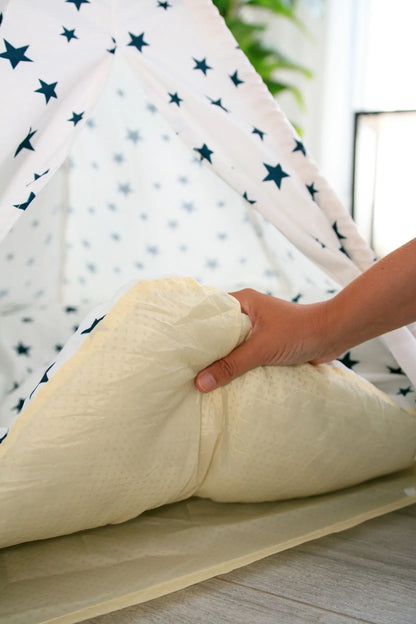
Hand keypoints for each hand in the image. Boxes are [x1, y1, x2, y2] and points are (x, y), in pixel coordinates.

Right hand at [195, 288, 334, 392]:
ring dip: (221, 359)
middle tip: (181, 364)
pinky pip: (245, 354)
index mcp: (242, 301)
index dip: (192, 326)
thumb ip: (232, 365)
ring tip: (197, 375)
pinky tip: (224, 380)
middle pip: (217, 331)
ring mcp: (257, 328)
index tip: (174, 342)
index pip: (208, 311)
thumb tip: (200, 383)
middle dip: (204, 348)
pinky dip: (236, 365)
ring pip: (231, 344)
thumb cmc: (300, 332)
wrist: (334, 335)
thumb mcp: (262, 348)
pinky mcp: (267, 343)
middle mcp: (247, 312)